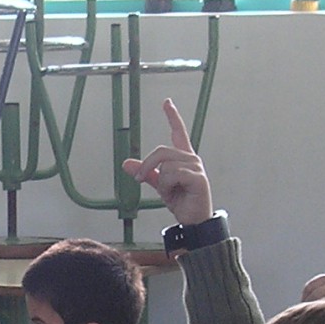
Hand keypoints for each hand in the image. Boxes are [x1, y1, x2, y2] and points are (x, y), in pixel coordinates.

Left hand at [120, 98, 213, 226]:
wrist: (192, 221)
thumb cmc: (181, 200)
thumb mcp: (159, 185)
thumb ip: (145, 173)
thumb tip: (126, 164)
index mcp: (183, 157)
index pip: (178, 132)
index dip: (172, 116)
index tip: (167, 102)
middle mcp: (191, 158)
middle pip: (162, 151)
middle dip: (146, 165)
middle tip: (138, 180)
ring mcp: (196, 167)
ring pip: (166, 165)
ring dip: (162, 182)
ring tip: (172, 192)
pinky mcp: (199, 178)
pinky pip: (173, 174)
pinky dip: (168, 186)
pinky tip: (177, 193)